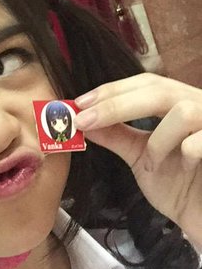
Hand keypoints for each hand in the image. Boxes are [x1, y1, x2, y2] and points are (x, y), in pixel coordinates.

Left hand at [74, 73, 201, 247]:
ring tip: (151, 163)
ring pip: (183, 112)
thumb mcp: (142, 157)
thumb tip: (82, 121)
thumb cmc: (181, 186)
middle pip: (159, 88)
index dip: (112, 90)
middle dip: (117, 105)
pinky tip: (184, 168)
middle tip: (84, 120)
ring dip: (158, 140)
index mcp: (182, 102)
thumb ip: (117, 136)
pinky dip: (184, 154)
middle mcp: (201, 104)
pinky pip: (201, 142)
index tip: (79, 104)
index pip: (146, 82)